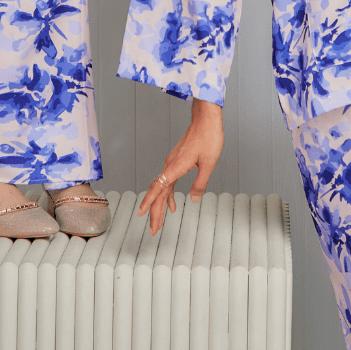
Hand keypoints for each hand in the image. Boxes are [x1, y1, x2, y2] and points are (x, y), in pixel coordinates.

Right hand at [138, 99, 223, 235]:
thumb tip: (193, 199)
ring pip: (162, 188)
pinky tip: (172, 204)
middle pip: (158, 192)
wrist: (206, 119)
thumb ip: (200, 183)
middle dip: (154, 212)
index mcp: (176, 166)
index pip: (158, 187)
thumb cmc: (209, 137)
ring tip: (159, 222)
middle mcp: (170, 165)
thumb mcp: (209, 163)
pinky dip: (168, 195)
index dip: (149, 202)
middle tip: (153, 230)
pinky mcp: (176, 161)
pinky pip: (168, 181)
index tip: (141, 214)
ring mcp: (172, 162)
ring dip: (159, 205)